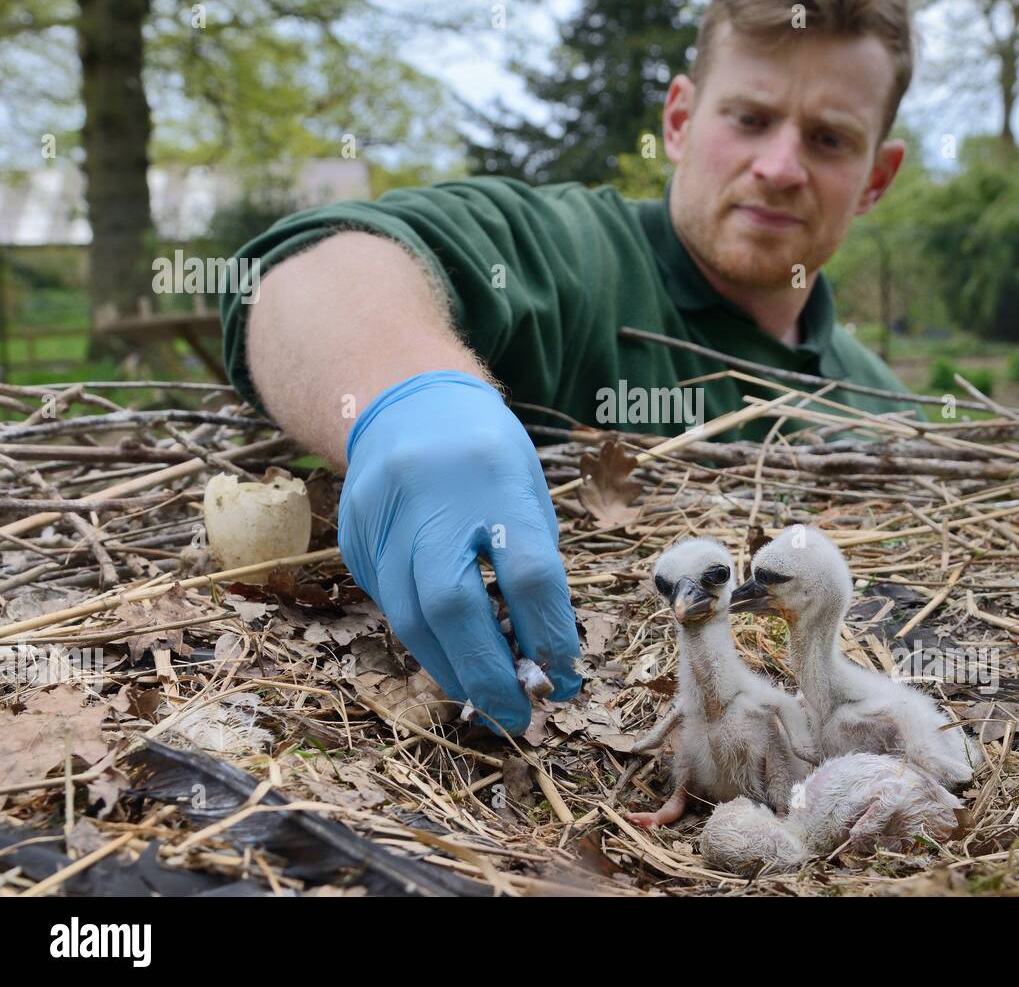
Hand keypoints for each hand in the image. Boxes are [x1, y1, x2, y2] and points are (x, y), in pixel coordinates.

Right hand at [338, 371, 580, 733]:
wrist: (404, 401)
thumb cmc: (485, 452)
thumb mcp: (524, 487)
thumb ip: (532, 560)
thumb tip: (544, 653)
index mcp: (492, 476)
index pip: (527, 570)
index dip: (550, 632)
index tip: (566, 673)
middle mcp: (430, 495)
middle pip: (453, 604)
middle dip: (489, 672)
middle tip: (519, 715)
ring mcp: (382, 516)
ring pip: (410, 616)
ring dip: (453, 670)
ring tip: (488, 698)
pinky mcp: (354, 538)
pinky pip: (390, 605)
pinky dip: (426, 641)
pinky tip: (451, 658)